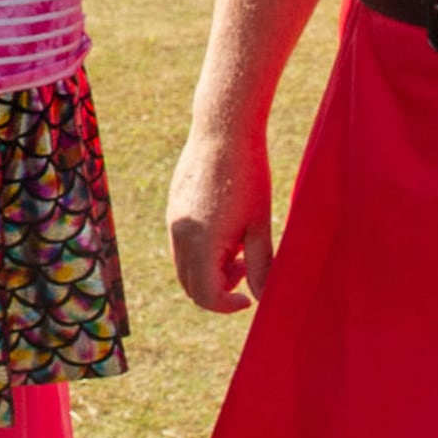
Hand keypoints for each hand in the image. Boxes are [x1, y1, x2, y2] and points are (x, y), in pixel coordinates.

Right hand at [167, 122, 273, 311]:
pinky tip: (227, 230)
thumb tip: (264, 298)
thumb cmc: (249, 175)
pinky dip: (201, 253)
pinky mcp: (173, 209)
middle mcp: (179, 235)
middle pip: (190, 287)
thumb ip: (261, 265)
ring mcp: (173, 221)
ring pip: (185, 267)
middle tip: (246, 271)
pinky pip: (182, 246)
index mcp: (200, 242)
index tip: (250, 299)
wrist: (223, 130)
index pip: (206, 296)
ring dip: (210, 271)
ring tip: (240, 248)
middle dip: (218, 290)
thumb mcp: (260, 224)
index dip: (228, 306)